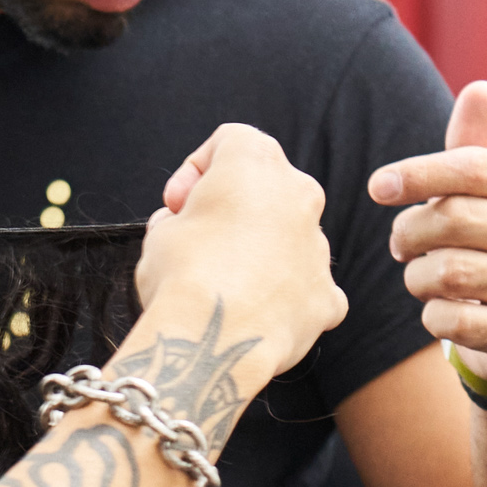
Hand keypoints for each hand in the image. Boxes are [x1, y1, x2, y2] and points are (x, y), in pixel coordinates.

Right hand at [140, 123, 347, 385]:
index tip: (175, 205)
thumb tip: (184, 226)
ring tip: (225, 288)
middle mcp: (298, 194)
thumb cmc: (182, 279)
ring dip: (261, 253)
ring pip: (290, 238)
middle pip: (268, 188)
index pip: (229, 142)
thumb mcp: (159, 234)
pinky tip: (258, 315)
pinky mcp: (327, 295)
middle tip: (201, 241)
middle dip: (235, 209)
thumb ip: (179, 218)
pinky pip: (308, 287)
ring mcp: (318, 246)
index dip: (194, 172)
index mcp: (256, 162)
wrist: (212, 344)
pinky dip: (286, 297)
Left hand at [369, 81, 486, 385]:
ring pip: (451, 273)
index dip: (419, 173)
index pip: (474, 168)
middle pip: (457, 219)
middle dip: (410, 232)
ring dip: (417, 277)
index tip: (378, 187)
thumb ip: (474, 150)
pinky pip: (454, 321)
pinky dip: (431, 316)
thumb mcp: (484, 199)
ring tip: (419, 277)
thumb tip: (481, 88)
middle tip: (398, 244)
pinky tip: (437, 311)